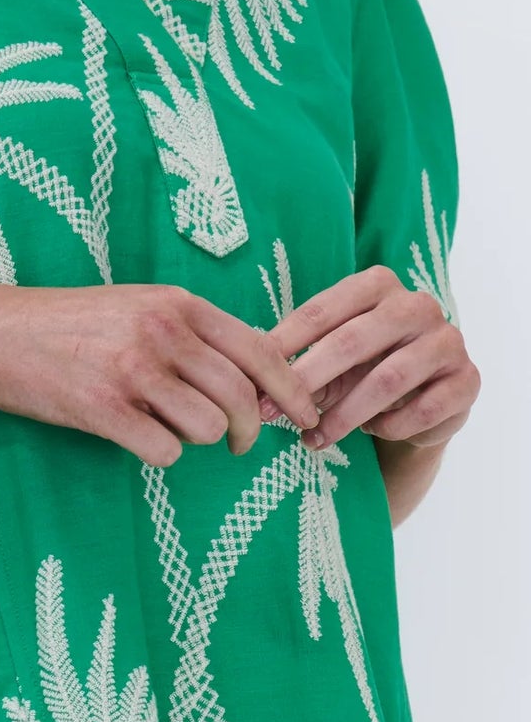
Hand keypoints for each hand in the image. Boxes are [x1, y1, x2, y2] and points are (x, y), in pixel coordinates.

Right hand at [0, 281, 322, 464]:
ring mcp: (132, 370)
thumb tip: (257, 376)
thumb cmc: (70, 324)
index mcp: (178, 304)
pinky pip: (165, 451)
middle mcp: (162, 331)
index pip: (262, 350)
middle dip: (249, 431)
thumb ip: (193, 332)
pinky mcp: (103, 408)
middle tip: (238, 444)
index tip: (304, 417)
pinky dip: (159, 453)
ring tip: (168, 428)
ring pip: (209, 428)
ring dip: (198, 440)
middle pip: (242, 397)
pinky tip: (136, 437)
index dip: (293, 390)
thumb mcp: (138, 306)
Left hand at [257, 265, 479, 452]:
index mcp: (378, 285)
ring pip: (387, 380)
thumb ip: (302, 364)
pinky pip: (421, 410)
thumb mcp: (333, 360)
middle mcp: (417, 305)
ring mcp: (447, 341)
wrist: (426, 398)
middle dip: (308, 379)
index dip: (285, 343)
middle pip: (351, 341)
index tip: (255, 373)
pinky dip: (389, 426)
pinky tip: (373, 432)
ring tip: (316, 436)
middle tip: (276, 411)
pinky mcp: (467, 380)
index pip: (322, 310)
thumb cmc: (366, 368)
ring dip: (345, 414)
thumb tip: (257, 387)